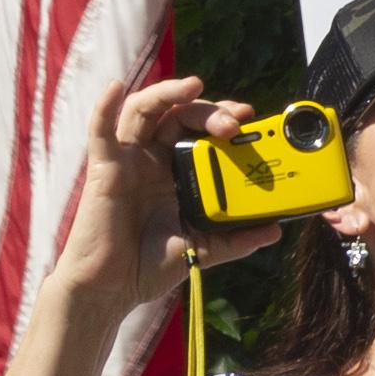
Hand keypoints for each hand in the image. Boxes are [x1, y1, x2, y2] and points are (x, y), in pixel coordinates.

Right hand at [54, 76, 243, 306]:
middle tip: (234, 120)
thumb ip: (235, 239)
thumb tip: (273, 231)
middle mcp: (152, 159)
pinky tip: (115, 88)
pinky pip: (100, 132)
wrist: (112, 289)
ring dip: (168, 94)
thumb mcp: (203, 249)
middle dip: (208, 110)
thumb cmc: (149, 266)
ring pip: (144, 110)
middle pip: (179, 115)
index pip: (201, 131)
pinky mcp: (104, 169)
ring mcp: (127, 161)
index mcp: (175, 172)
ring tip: (193, 86)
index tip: (250, 118)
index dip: (222, 118)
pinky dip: (105, 107)